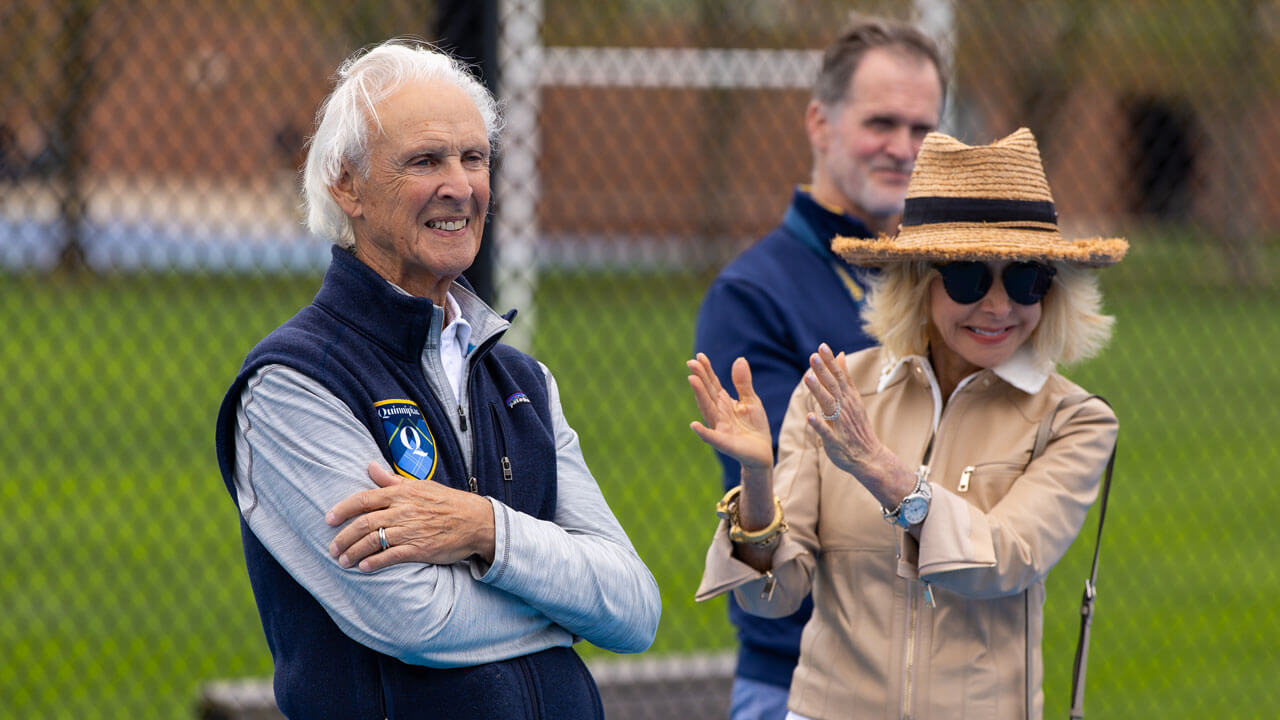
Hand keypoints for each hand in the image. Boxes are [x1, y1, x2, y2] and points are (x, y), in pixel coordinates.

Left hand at [326, 463, 495, 571]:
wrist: (476, 521)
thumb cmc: (448, 502)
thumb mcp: (420, 485)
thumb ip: (392, 480)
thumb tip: (369, 466)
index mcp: (402, 493)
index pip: (364, 499)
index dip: (343, 509)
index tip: (329, 519)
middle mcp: (403, 510)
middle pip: (364, 523)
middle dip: (343, 537)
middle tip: (332, 548)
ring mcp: (411, 530)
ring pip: (373, 541)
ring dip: (354, 552)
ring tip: (343, 561)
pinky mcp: (419, 549)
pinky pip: (390, 556)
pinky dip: (374, 563)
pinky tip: (363, 567)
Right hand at [687, 353, 772, 469]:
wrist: (762, 452)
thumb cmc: (754, 426)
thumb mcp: (751, 400)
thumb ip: (743, 383)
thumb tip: (739, 359)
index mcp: (724, 403)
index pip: (713, 384)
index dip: (706, 370)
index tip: (699, 356)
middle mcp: (718, 413)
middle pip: (708, 393)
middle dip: (700, 378)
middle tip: (691, 363)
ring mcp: (720, 428)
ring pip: (708, 409)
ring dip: (700, 395)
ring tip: (692, 379)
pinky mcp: (726, 443)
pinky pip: (713, 437)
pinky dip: (703, 432)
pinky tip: (694, 425)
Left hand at [803, 343, 889, 477]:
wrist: (869, 456)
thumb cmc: (857, 426)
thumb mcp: (852, 398)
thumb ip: (844, 377)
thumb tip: (840, 354)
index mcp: (848, 398)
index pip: (839, 376)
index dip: (830, 362)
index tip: (822, 346)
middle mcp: (845, 408)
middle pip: (833, 387)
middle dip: (823, 371)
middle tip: (813, 356)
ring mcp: (841, 425)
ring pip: (829, 406)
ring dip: (818, 392)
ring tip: (808, 378)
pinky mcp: (836, 441)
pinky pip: (826, 432)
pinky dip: (819, 425)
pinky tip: (810, 416)